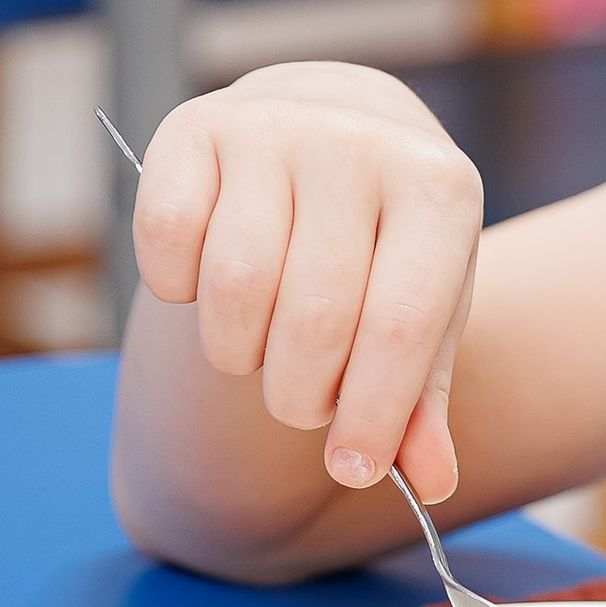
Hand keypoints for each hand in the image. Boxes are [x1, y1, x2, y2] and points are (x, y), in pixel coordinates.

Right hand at [131, 64, 484, 501]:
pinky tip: (208, 290)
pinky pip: (167, 242)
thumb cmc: (390, 238)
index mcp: (438, 188)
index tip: (352, 471)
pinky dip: (179, 292)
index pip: (400, 325)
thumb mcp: (428, 305)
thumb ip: (424, 396)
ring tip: (264, 349)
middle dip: (302, 395)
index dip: (371, 416)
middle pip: (313, 319)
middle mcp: (358, 144)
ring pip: (234, 288)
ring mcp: (273, 127)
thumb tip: (429, 483)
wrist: (341, 123)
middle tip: (305, 402)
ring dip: (240, 354)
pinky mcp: (194, 128)